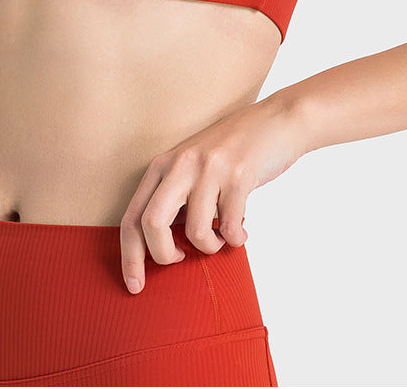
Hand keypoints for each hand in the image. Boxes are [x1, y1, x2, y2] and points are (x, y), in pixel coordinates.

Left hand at [119, 94, 306, 293]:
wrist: (277, 121)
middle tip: (179, 261)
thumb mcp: (192, 168)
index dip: (129, 255)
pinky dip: (236, 238)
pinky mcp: (239, 175)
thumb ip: (175, 199)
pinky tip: (241, 230)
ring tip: (222, 238)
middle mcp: (181, 164)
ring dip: (211, 246)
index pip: (132, 215)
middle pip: (152, 224)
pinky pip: (229, 226)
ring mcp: (210, 168)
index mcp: (163, 165)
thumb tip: (159, 247)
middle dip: (162, 255)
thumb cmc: (233, 152)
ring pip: (195, 231)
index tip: (134, 285)